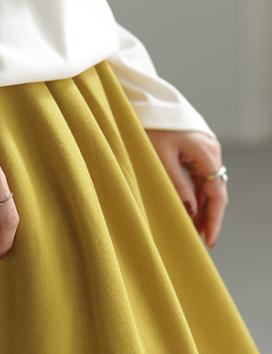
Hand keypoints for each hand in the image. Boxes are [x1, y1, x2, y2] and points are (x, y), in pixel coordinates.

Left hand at [145, 129, 228, 248]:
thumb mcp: (160, 159)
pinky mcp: (195, 152)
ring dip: (203, 210)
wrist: (145, 103)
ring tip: (195, 234)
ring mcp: (204, 152)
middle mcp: (211, 152)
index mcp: (206, 153)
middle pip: (215, 192)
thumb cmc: (150, 128)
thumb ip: (176, 185)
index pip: (216, 194)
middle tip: (203, 244)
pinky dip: (196, 199)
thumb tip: (190, 211)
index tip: (209, 240)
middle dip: (210, 218)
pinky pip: (200, 180)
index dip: (214, 219)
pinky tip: (190, 214)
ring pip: (208, 188)